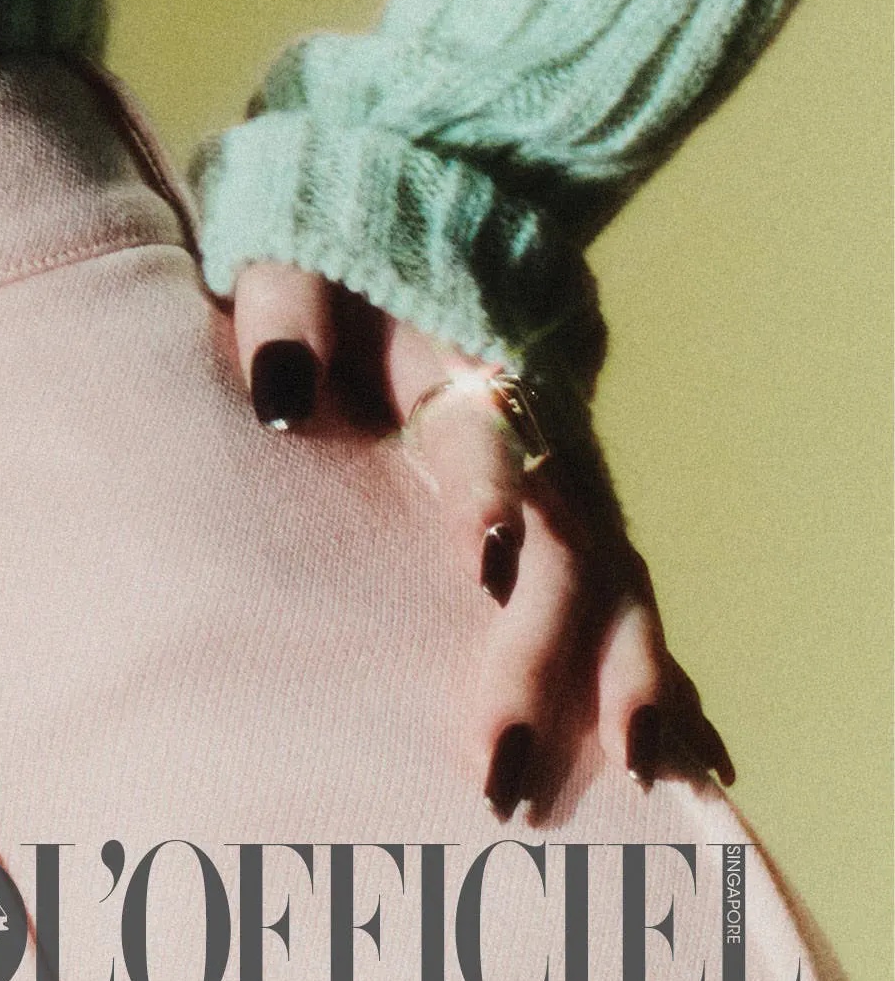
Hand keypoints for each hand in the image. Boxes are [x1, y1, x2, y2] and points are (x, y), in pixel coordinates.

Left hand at [225, 260, 734, 819]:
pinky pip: (632, 604)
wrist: (428, 201)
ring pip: (618, 587)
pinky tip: (697, 764)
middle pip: (561, 548)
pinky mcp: (582, 510)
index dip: (490, 492)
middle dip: (538, 660)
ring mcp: (572, 475)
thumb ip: (290, 316)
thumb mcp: (297, 258)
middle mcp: (539, 430)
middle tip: (498, 768)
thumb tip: (282, 399)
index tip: (487, 568)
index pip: (486, 433)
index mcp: (459, 362)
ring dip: (629, 683)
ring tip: (637, 778)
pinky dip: (666, 679)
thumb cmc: (338, 248)